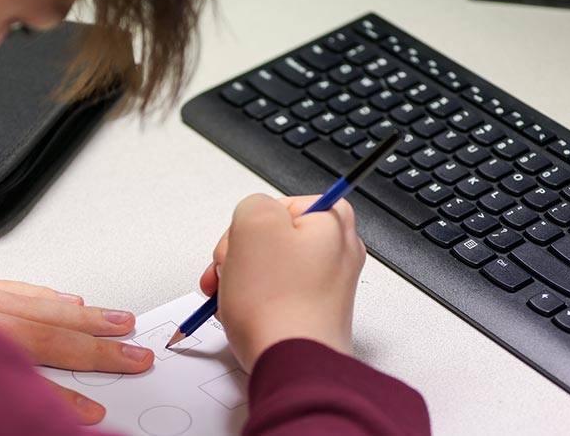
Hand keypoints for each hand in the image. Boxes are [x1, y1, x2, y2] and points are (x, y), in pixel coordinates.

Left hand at [0, 277, 154, 423]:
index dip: (67, 399)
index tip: (94, 411)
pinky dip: (46, 295)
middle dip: (97, 349)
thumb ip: (6, 391)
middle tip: (134, 355)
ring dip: (85, 317)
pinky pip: (17, 286)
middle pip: (50, 339)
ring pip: (42, 307)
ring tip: (118, 321)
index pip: (32, 383)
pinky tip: (66, 299)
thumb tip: (47, 411)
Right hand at [199, 195, 365, 370]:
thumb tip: (255, 217)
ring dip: (240, 278)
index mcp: (333, 221)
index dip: (249, 225)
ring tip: (234, 297)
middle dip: (240, 254)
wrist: (292, 365)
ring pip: (267, 266)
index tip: (240, 245)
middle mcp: (338, 251)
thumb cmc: (277, 303)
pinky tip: (243, 314)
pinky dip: (253, 301)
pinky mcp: (313, 311)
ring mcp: (327, 284)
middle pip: (271, 237)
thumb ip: (253, 204)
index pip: (277, 205)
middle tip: (231, 271)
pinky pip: (274, 294)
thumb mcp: (253, 225)